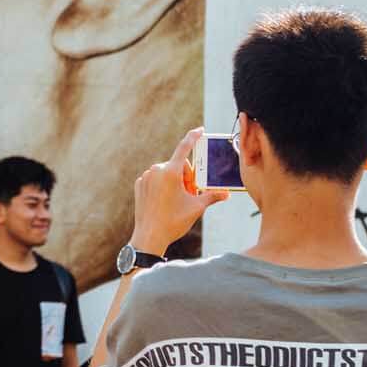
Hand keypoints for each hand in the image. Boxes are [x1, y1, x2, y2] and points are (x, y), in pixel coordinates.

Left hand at [130, 128, 228, 255]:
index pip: (184, 148)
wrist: (149, 236)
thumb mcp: (197, 207)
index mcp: (171, 172)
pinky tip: (165, 201)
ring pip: (167, 173)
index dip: (193, 138)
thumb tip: (227, 194)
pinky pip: (155, 179)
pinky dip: (163, 186)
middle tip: (191, 194)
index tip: (199, 130)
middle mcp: (156, 170)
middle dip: (188, 177)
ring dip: (176, 181)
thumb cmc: (174, 222)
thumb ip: (212, 196)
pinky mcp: (140, 184)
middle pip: (179, 166)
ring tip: (178, 200)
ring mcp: (146, 177)